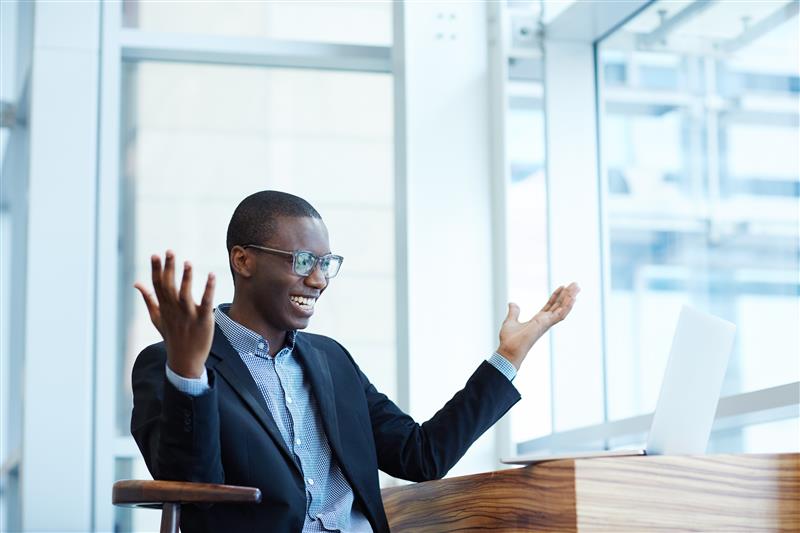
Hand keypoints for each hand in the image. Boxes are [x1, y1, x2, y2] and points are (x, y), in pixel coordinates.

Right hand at [134, 250, 215, 377]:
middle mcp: (174, 310)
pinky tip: (211, 275)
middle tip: (169, 251)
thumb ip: (148, 299)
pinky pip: (205, 302)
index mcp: (163, 307)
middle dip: (169, 268)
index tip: (155, 254)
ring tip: (187, 262)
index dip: (156, 270)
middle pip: (169, 286)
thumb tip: (137, 283)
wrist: (185, 360)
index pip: (157, 285)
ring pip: (185, 294)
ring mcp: (188, 315)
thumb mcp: (156, 318)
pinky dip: (208, 289)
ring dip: (185, 278)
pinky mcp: (203, 319)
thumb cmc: (172, 336)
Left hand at [496, 282, 579, 369]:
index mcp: (538, 320)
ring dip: (570, 298)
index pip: (550, 305)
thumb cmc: (509, 340)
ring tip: (576, 287)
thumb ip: (514, 312)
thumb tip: (512, 303)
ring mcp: (546, 323)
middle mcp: (544, 321)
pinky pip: (560, 315)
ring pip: (562, 309)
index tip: (562, 286)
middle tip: (576, 284)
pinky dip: (567, 306)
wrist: (508, 350)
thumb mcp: (511, 321)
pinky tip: (573, 298)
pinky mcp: (546, 325)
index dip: (556, 296)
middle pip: (559, 305)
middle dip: (567, 295)